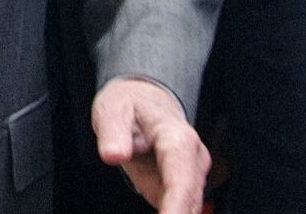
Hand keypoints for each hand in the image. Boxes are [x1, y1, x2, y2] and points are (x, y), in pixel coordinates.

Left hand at [92, 76, 207, 213]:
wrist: (145, 101)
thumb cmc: (131, 104)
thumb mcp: (113, 109)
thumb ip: (113, 132)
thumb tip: (114, 155)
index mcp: (178, 139)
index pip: (181, 182)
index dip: (176, 208)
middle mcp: (193, 158)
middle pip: (190, 200)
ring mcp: (191, 174)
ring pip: (189, 206)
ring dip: (172, 212)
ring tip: (155, 212)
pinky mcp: (184, 186)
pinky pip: (179, 207)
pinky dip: (168, 212)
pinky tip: (157, 212)